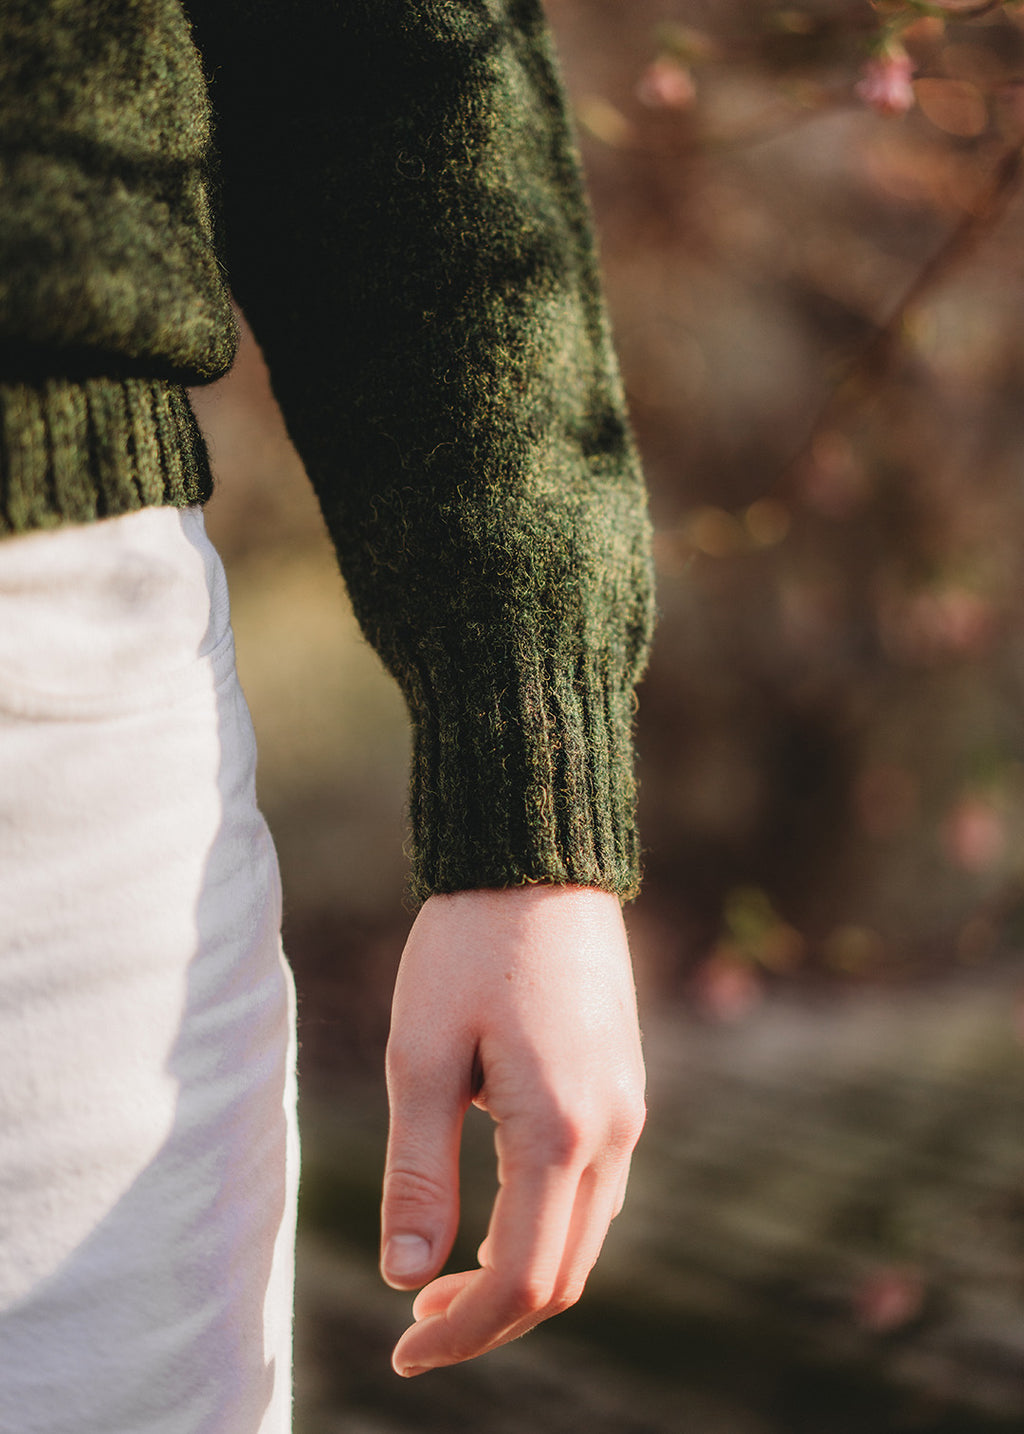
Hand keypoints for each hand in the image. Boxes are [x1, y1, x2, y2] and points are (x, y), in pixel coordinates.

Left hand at [379, 884, 645, 1375]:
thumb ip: (417, 1173)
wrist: (537, 860)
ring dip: (519, 1273)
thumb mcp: (422, 1056)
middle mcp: (611, 1129)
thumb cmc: (467, 947)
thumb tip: (404, 1277)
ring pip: (585, 1234)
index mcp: (559, 1130)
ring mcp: (627, 1106)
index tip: (402, 1352)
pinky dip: (545, 1225)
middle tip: (415, 1323)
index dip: (463, 1333)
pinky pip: (594, 1187)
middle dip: (491, 1316)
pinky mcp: (622, 1083)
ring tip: (441, 1276)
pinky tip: (490, 1208)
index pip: (522, 1278)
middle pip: (565, 1273)